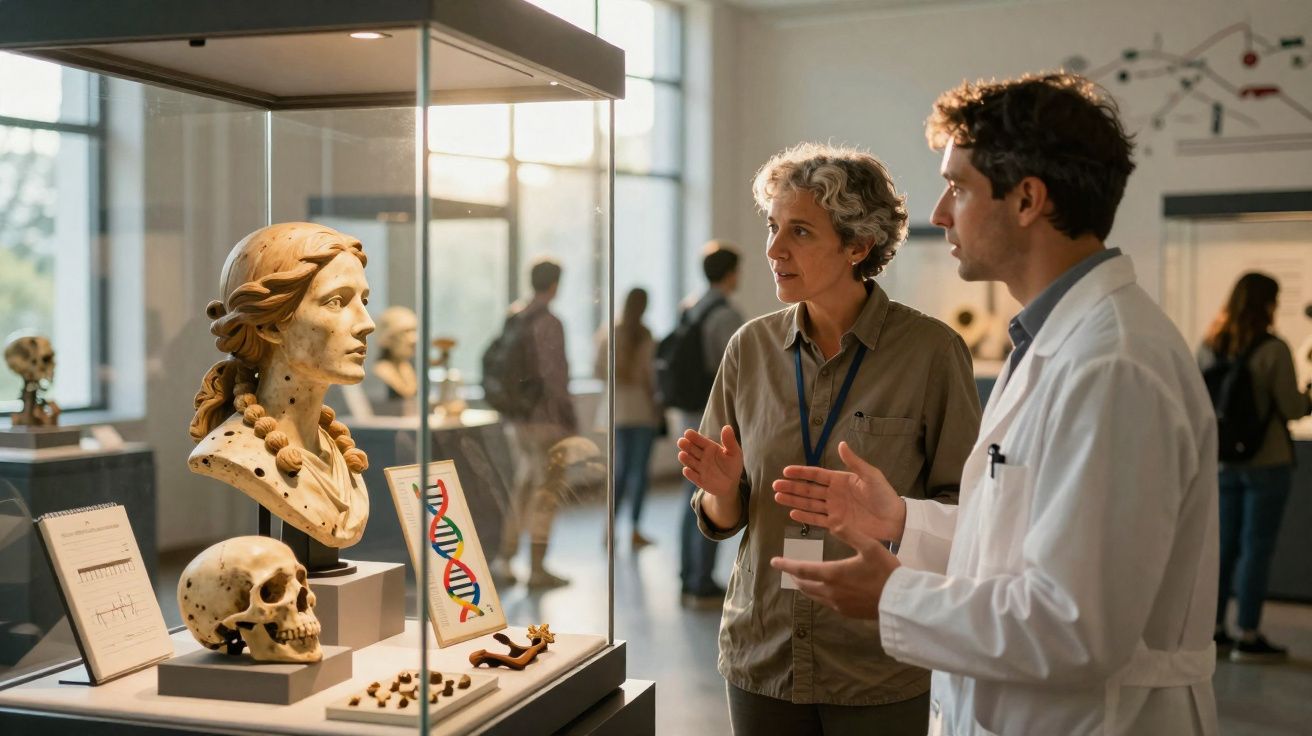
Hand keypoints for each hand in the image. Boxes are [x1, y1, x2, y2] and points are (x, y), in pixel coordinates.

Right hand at [677, 425, 742, 497]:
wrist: (730, 484)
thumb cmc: (732, 466)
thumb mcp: (734, 453)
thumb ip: (730, 441)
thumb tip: (727, 427)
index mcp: (709, 447)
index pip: (699, 440)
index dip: (693, 436)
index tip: (688, 433)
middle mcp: (702, 456)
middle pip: (691, 449)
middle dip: (686, 445)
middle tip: (681, 442)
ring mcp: (699, 468)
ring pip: (690, 462)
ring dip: (685, 459)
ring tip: (682, 455)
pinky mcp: (699, 480)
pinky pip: (693, 477)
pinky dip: (690, 474)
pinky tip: (687, 470)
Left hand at [770, 527, 900, 618]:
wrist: (901, 601)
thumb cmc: (886, 571)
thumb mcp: (869, 546)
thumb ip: (849, 533)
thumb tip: (832, 522)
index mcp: (832, 574)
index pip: (801, 570)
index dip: (786, 565)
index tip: (774, 561)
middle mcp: (831, 591)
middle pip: (804, 585)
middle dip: (794, 577)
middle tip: (788, 570)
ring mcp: (838, 604)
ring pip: (813, 596)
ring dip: (805, 586)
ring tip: (802, 580)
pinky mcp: (847, 612)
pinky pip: (825, 603)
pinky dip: (818, 594)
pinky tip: (825, 590)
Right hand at [772, 441, 906, 543]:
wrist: (895, 520)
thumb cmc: (884, 496)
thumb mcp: (871, 475)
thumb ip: (854, 462)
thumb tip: (841, 444)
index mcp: (840, 480)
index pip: (816, 475)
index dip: (801, 473)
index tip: (786, 471)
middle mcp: (833, 494)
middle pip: (808, 490)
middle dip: (791, 488)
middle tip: (775, 486)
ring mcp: (833, 509)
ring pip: (809, 504)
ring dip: (793, 501)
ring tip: (778, 498)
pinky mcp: (836, 524)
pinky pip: (817, 520)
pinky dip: (805, 517)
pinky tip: (793, 513)